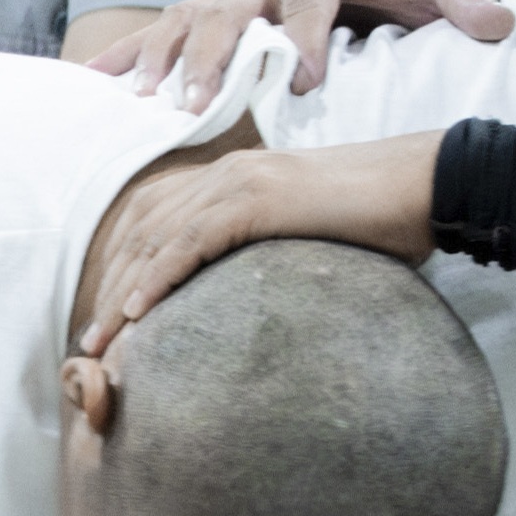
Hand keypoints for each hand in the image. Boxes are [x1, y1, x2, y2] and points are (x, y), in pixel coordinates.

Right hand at [60, 0, 515, 105]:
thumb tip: (498, 21)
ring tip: (141, 106)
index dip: (302, 36)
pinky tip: (95, 86)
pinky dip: (126, 56)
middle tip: (197, 105)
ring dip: (160, 61)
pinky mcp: (222, 18)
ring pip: (185, 21)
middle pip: (228, 9)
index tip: (302, 81)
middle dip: (211, 57)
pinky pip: (164, 34)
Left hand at [65, 132, 442, 390]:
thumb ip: (270, 256)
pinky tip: (137, 314)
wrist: (426, 184)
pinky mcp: (257, 198)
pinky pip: (190, 241)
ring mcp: (239, 181)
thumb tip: (255, 304)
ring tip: (99, 343)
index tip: (107, 318)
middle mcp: (225, 173)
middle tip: (89, 342)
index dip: (122, 267)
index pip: (154, 219)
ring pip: (156, 238)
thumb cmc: (380, 219)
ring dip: (120, 292)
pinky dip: (157, 277)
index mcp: (232, 178)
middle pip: (141, 229)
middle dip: (108, 285)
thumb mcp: (309, 238)